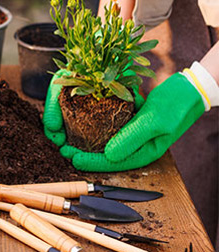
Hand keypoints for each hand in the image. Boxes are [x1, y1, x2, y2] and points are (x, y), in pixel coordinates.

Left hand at [43, 71, 204, 170]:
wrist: (189, 89)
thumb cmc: (176, 105)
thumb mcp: (153, 121)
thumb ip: (131, 137)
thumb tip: (108, 154)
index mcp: (144, 152)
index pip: (113, 162)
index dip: (91, 161)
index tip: (72, 157)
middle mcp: (136, 145)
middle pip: (106, 152)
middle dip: (84, 151)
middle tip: (63, 147)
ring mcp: (133, 132)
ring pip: (105, 138)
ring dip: (87, 137)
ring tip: (68, 136)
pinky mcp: (130, 119)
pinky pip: (110, 123)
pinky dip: (97, 122)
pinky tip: (81, 118)